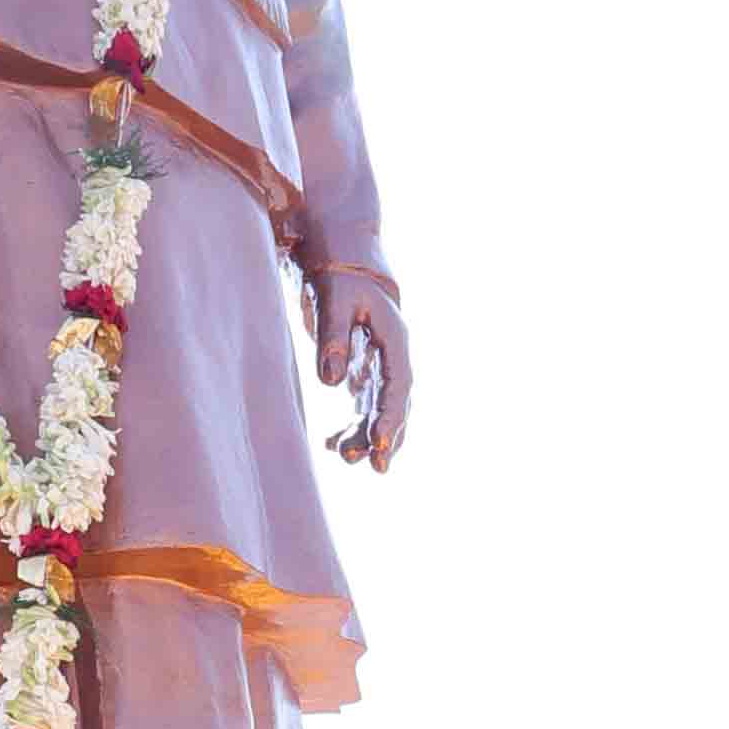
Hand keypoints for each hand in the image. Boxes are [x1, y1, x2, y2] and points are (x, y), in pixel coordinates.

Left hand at [310, 258, 412, 467]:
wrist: (341, 261)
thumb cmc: (339, 275)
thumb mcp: (333, 298)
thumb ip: (332, 337)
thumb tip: (330, 382)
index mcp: (394, 340)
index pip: (398, 385)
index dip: (391, 417)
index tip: (379, 443)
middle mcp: (392, 358)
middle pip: (395, 405)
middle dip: (387, 437)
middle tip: (376, 467)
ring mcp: (379, 368)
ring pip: (379, 411)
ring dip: (367, 437)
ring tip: (346, 457)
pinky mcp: (363, 373)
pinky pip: (363, 408)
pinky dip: (352, 428)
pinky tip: (332, 445)